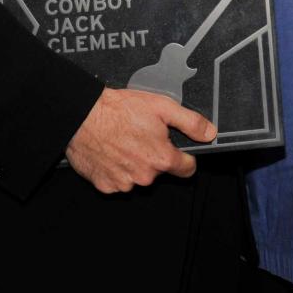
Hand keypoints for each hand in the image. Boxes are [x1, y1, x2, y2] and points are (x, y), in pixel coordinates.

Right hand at [65, 87, 214, 192]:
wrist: (82, 116)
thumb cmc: (119, 110)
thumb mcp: (162, 107)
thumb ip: (190, 122)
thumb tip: (209, 132)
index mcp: (161, 158)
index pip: (187, 169)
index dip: (184, 157)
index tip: (177, 150)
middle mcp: (144, 176)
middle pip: (159, 171)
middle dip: (154, 156)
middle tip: (141, 136)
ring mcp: (124, 183)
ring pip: (138, 176)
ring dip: (134, 163)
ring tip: (123, 142)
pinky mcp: (105, 185)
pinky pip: (118, 180)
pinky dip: (116, 169)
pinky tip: (111, 152)